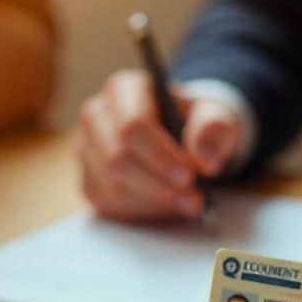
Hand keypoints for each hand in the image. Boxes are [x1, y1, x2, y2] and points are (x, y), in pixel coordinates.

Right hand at [77, 69, 242, 220]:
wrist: (181, 138)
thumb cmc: (194, 123)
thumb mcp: (214, 116)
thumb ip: (214, 128)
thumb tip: (204, 158)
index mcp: (123, 89)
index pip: (131, 124)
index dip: (159, 155)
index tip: (188, 176)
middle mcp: (96, 116)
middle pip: (117, 159)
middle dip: (158, 185)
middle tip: (193, 199)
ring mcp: (87, 151)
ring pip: (112, 187)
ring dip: (154, 202)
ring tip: (187, 203)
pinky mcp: (88, 181)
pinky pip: (109, 205)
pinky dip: (142, 211)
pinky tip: (165, 206)